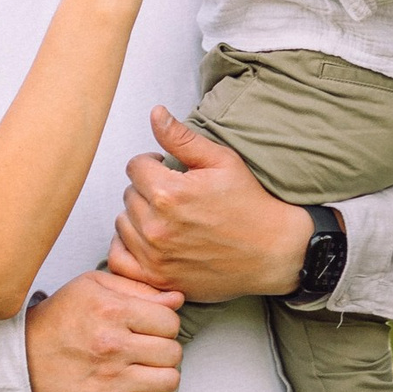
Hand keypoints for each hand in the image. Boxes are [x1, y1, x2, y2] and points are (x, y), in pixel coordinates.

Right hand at [25, 266, 183, 391]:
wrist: (21, 360)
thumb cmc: (58, 321)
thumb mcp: (91, 287)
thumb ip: (136, 289)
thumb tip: (177, 300)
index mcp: (111, 310)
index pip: (170, 321)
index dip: (165, 325)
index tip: (152, 330)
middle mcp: (111, 345)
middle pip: (173, 352)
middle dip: (166, 352)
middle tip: (150, 353)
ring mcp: (109, 380)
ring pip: (170, 381)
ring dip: (164, 378)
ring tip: (149, 373)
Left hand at [113, 106, 314, 302]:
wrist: (273, 251)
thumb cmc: (250, 205)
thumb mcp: (222, 161)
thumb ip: (182, 137)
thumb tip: (155, 113)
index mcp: (169, 193)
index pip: (135, 166)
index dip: (152, 164)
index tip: (168, 170)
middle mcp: (156, 226)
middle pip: (128, 195)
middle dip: (146, 190)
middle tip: (173, 196)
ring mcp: (155, 256)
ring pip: (122, 224)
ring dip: (137, 217)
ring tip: (166, 217)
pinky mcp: (158, 278)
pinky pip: (119, 259)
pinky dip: (127, 248)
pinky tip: (147, 241)